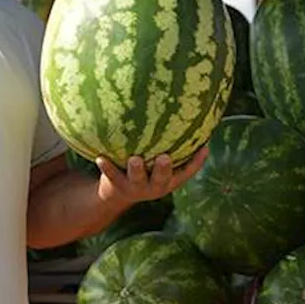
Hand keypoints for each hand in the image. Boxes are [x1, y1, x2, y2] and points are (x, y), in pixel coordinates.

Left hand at [94, 147, 209, 206]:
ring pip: (137, 179)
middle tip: (165, 158)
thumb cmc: (144, 168)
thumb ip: (169, 142)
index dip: (197, 162)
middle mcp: (154, 186)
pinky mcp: (117, 185)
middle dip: (164, 170)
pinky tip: (100, 157)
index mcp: (168, 181)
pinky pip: (111, 175)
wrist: (116, 194)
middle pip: (162, 179)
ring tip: (135, 159)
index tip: (204, 147)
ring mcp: (136, 188)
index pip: (187, 172)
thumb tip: (184, 109)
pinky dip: (107, 167)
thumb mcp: (157, 159)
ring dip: (136, 170)